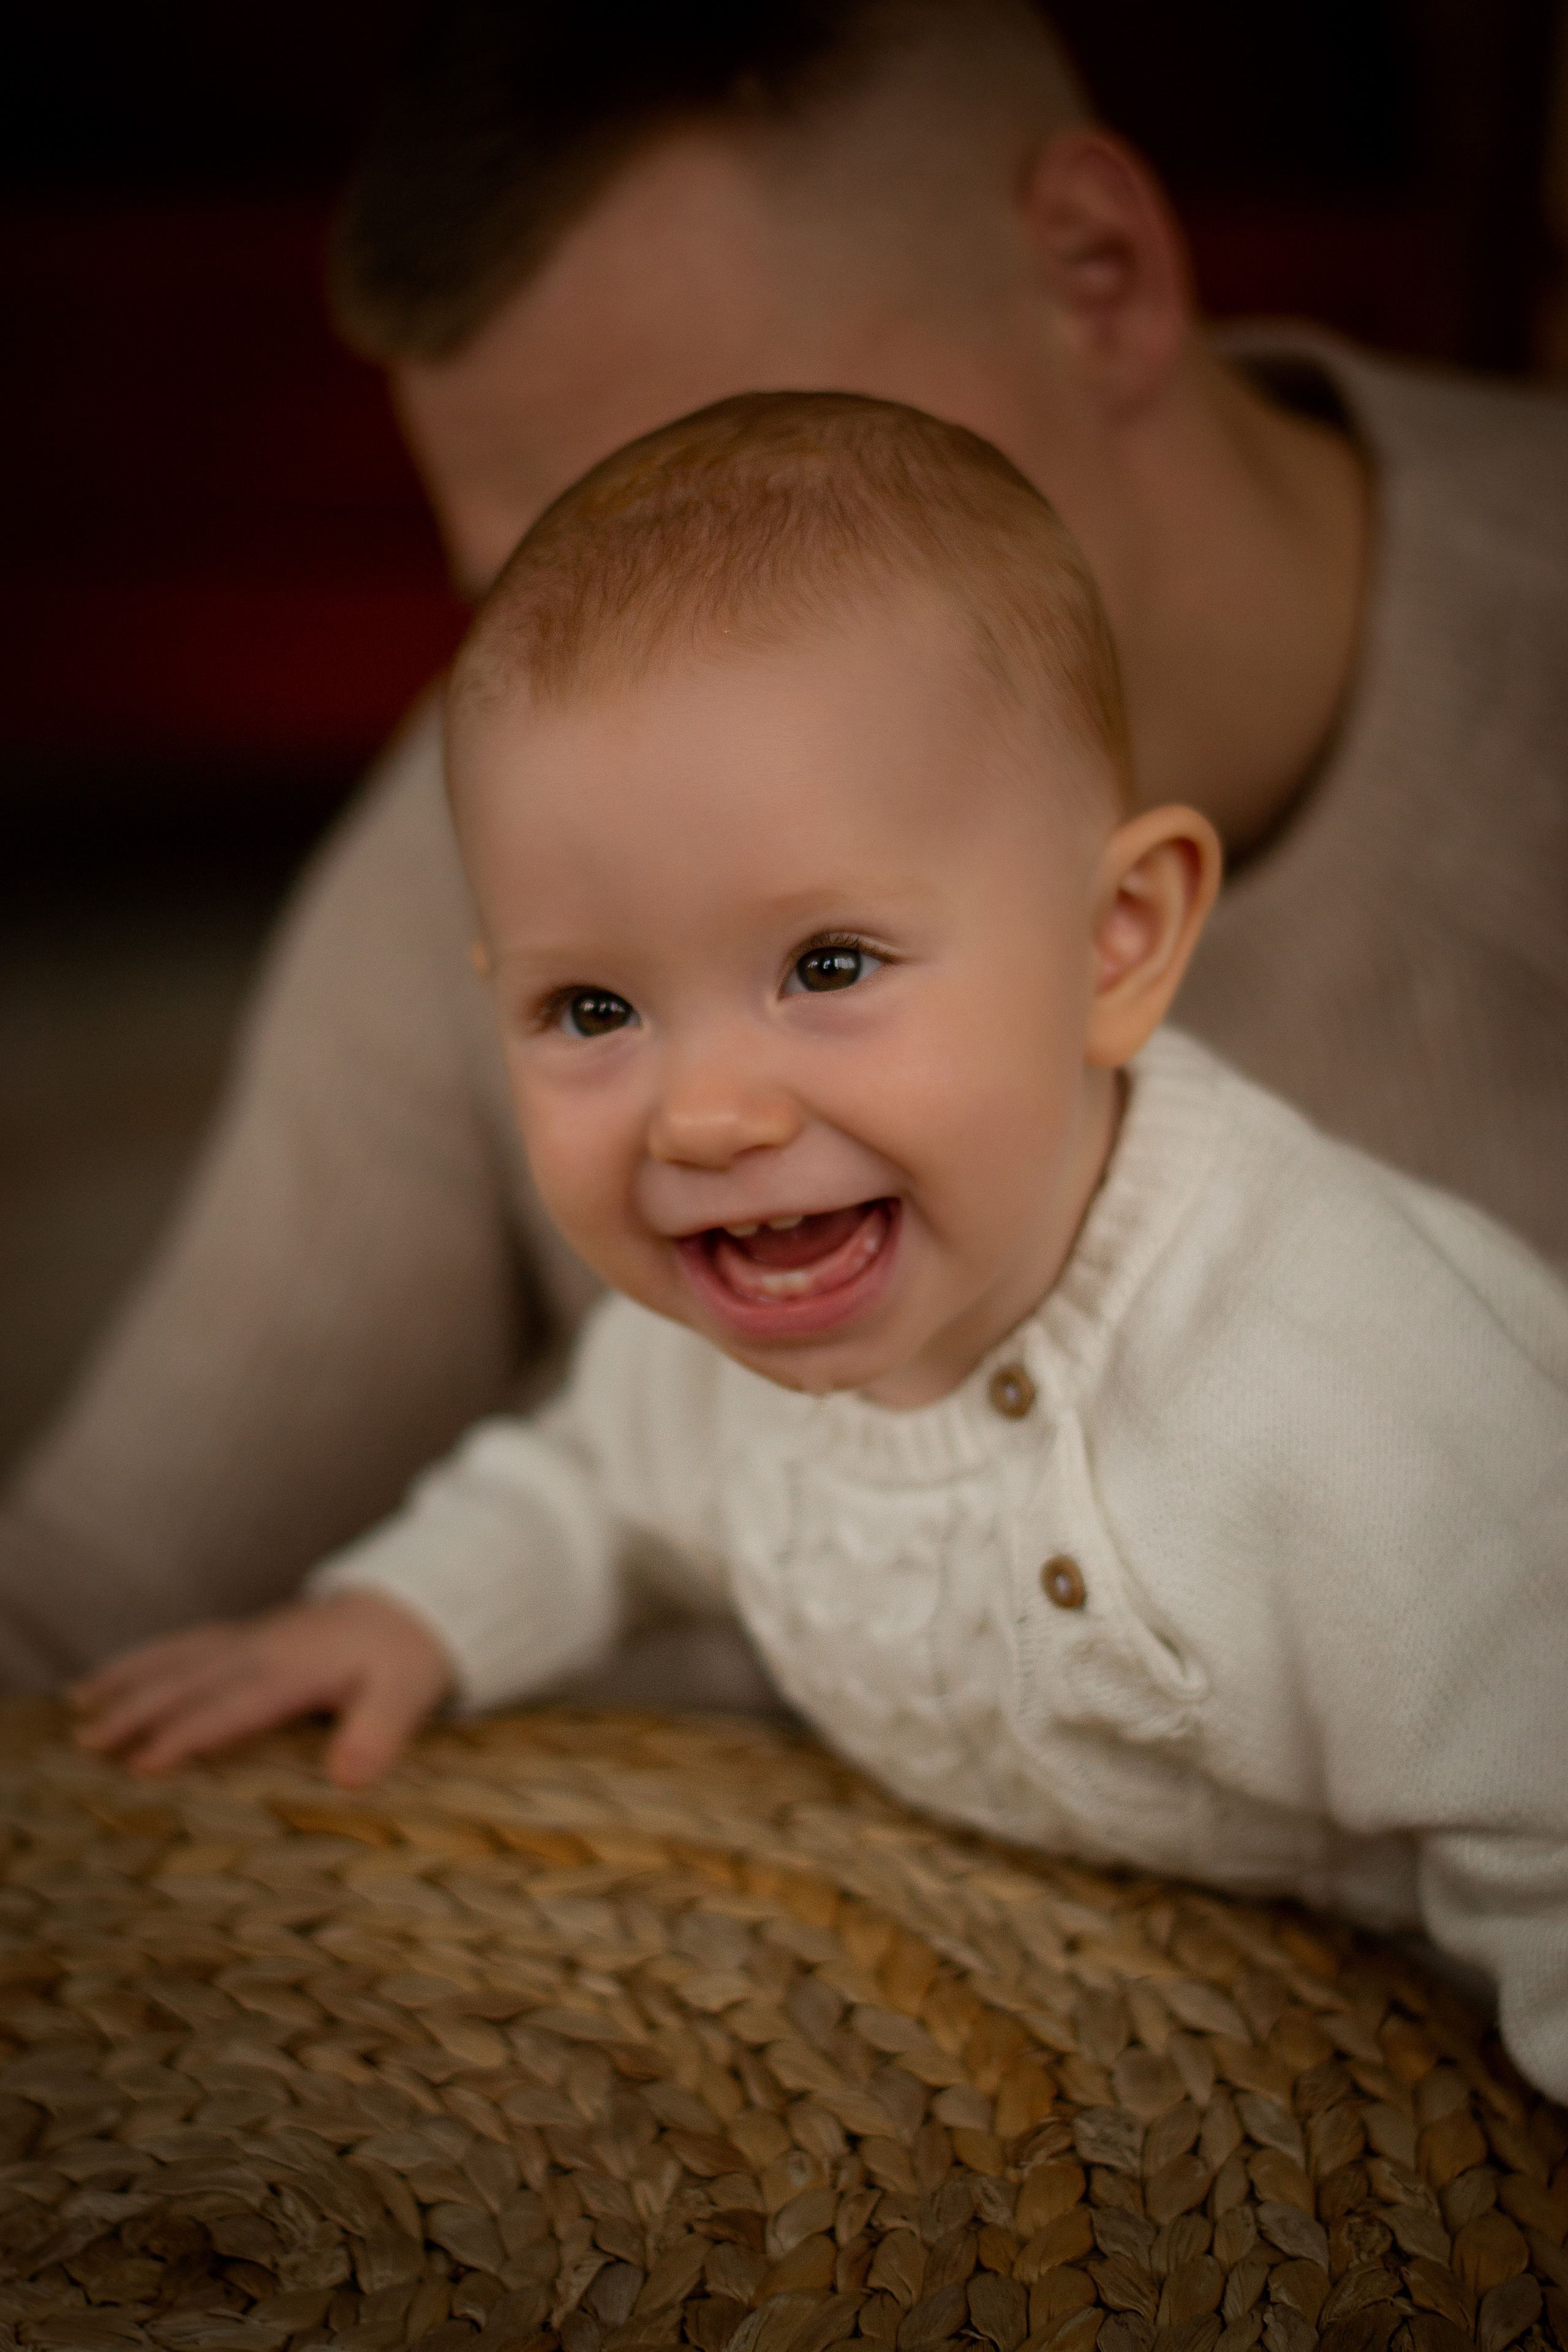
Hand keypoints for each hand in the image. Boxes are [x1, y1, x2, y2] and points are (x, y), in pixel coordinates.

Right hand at [68, 1591, 453, 1786]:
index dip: (186, 1734)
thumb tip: (348, 1779)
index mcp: (293, 1670)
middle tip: (87, 1743)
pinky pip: (188, 1644)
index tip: (140, 1764)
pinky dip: (148, 1658)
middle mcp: (262, 1650)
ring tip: (80, 1703)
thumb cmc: (406, 1657)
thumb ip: (378, 1734)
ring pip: (179, 1656)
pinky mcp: (249, 1635)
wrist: (413, 1604)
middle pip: (189, 1680)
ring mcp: (251, 1637)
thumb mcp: (407, 1695)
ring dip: (130, 1677)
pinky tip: (119, 1674)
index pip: (230, 1707)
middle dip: (136, 1709)